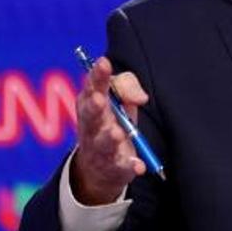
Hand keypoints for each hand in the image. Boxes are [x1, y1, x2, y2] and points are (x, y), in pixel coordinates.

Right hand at [72, 56, 149, 204]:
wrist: (99, 167)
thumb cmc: (110, 120)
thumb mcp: (117, 98)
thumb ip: (126, 86)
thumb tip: (141, 98)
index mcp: (90, 103)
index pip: (92, 87)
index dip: (97, 75)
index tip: (103, 62)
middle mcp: (92, 126)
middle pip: (91, 116)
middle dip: (95, 108)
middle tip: (100, 100)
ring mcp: (101, 148)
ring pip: (104, 143)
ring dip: (109, 138)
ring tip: (115, 133)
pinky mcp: (114, 167)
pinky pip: (122, 167)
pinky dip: (130, 166)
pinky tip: (137, 166)